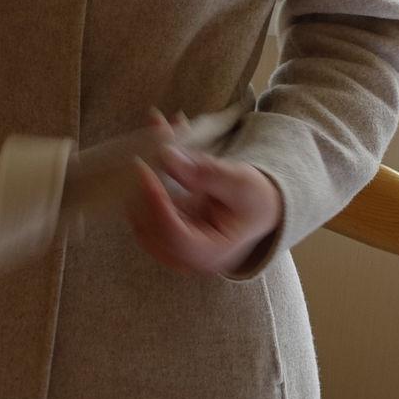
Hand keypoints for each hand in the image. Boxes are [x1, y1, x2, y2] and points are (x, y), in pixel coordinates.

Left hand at [127, 108, 283, 277]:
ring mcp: (173, 247)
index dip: (153, 200)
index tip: (143, 167)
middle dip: (140, 189)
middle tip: (142, 150)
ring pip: (140, 219)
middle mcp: (187, 258)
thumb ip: (204, 173)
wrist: (262, 206)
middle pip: (148, 229)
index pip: (172, 233)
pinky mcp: (165, 231)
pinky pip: (143, 210)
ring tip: (150, 141)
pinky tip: (150, 146)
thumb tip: (167, 156)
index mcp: (211, 253)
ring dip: (137, 183)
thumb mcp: (239, 182)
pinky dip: (143, 181)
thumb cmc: (256, 198)